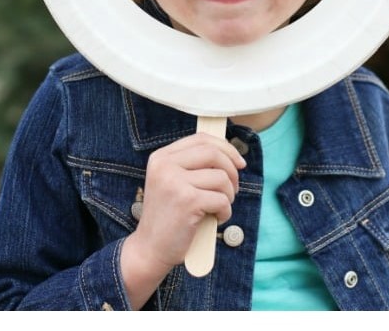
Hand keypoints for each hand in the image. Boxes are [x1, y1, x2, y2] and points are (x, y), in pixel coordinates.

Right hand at [120, 133, 245, 307]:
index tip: (238, 161)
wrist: (150, 249)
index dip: (225, 147)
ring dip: (229, 195)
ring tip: (220, 207)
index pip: (200, 139)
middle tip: (234, 188)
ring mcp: (174, 182)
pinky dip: (226, 211)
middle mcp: (165, 165)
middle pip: (213, 153)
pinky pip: (221, 199)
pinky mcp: (187, 201)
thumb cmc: (168, 217)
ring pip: (221, 177)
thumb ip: (192, 165)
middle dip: (232, 169)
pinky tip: (217, 218)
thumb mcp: (171, 182)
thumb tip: (230, 153)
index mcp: (161, 157)